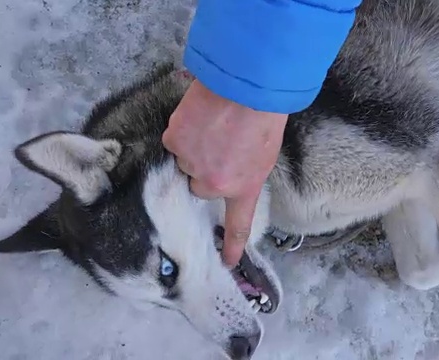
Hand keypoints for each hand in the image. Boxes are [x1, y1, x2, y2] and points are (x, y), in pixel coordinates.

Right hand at [162, 79, 287, 266]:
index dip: (231, 245)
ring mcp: (192, 164)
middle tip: (220, 145)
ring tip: (213, 126)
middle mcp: (213, 184)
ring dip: (194, 148)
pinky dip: (183, 131)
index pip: (237, 225)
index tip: (227, 261)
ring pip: (185, 162)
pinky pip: (174, 141)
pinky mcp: (174, 142)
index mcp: (243, 188)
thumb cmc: (264, 115)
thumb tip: (230, 172)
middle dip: (206, 170)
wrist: (246, 85)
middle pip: (200, 186)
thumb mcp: (264, 154)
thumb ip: (244, 172)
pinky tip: (199, 117)